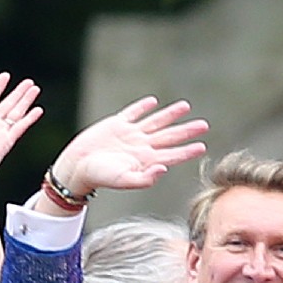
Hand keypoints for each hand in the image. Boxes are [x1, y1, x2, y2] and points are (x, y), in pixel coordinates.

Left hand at [0, 72, 42, 189]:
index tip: (6, 76)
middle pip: (7, 104)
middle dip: (18, 93)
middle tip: (29, 82)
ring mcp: (0, 132)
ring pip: (16, 113)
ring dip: (26, 101)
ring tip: (35, 90)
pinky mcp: (7, 142)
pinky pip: (19, 127)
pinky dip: (29, 119)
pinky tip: (37, 110)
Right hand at [47, 96, 208, 197]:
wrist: (78, 166)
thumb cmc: (100, 177)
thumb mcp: (123, 181)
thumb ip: (145, 179)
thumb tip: (164, 169)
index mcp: (145, 161)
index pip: (171, 155)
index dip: (187, 151)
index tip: (202, 146)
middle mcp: (141, 147)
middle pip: (169, 136)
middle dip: (186, 131)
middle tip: (204, 125)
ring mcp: (129, 134)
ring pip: (155, 122)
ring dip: (170, 114)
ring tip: (185, 106)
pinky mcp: (116, 124)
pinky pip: (133, 113)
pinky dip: (142, 107)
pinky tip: (152, 102)